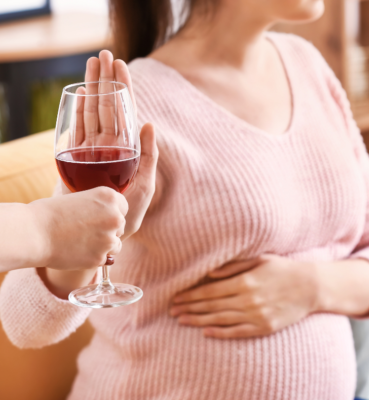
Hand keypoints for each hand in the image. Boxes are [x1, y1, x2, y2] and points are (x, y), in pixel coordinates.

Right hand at [28, 187, 127, 270]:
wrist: (32, 233)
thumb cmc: (48, 213)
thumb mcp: (78, 198)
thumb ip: (98, 205)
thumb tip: (108, 214)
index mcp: (109, 197)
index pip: (123, 207)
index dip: (110, 213)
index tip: (98, 217)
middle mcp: (114, 217)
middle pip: (120, 225)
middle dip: (107, 229)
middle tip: (85, 230)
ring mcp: (109, 238)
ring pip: (116, 244)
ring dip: (104, 245)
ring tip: (81, 241)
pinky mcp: (101, 257)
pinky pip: (105, 258)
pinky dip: (94, 257)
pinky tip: (78, 251)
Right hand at [61, 50, 158, 239]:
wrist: (103, 233)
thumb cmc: (131, 213)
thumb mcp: (145, 184)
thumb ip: (149, 156)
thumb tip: (148, 123)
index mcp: (130, 148)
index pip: (128, 110)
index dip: (125, 88)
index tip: (122, 64)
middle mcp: (111, 145)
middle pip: (109, 105)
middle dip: (108, 79)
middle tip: (105, 54)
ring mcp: (93, 150)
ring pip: (93, 111)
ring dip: (93, 87)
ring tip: (92, 62)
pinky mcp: (76, 158)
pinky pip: (77, 129)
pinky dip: (78, 109)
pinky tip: (81, 91)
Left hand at [170, 255, 319, 338]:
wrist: (310, 287)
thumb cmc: (283, 269)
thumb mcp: (260, 260)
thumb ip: (234, 266)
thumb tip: (210, 273)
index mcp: (245, 281)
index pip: (210, 291)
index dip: (191, 295)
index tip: (177, 297)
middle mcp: (248, 299)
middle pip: (212, 306)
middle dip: (190, 308)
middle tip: (172, 310)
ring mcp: (256, 315)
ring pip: (220, 320)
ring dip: (199, 321)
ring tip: (182, 321)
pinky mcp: (264, 327)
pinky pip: (237, 332)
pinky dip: (220, 333)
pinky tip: (206, 332)